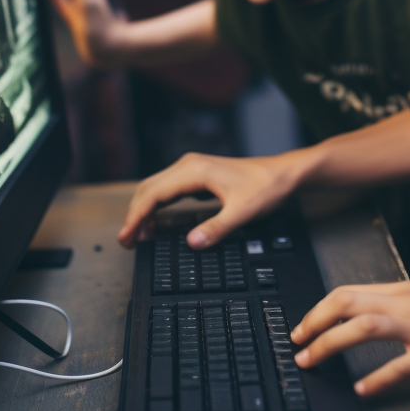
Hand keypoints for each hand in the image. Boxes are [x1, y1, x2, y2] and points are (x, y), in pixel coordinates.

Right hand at [118, 150, 306, 249]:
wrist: (282, 173)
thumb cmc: (265, 188)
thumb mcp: (242, 212)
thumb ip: (216, 229)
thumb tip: (191, 244)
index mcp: (194, 171)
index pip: (153, 195)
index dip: (136, 217)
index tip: (127, 238)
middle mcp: (189, 165)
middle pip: (148, 189)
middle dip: (134, 215)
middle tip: (127, 242)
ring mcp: (192, 168)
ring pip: (156, 187)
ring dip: (144, 210)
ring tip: (138, 236)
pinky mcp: (198, 174)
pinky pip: (168, 188)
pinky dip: (157, 205)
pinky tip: (157, 222)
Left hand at [291, 280, 409, 395]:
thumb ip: (397, 306)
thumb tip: (364, 317)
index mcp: (402, 290)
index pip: (347, 292)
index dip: (318, 309)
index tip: (301, 327)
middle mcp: (407, 302)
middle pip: (346, 302)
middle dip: (313, 322)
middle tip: (296, 344)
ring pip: (365, 327)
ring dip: (331, 343)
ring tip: (313, 360)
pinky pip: (402, 365)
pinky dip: (377, 378)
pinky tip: (363, 389)